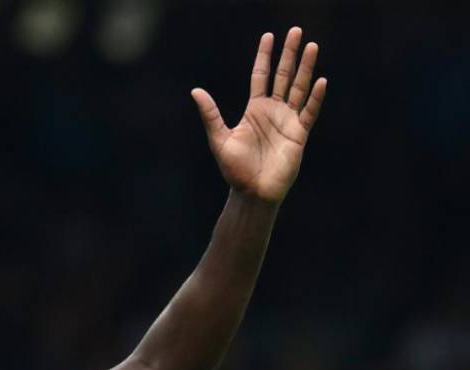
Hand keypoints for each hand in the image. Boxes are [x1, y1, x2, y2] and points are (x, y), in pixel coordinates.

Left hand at [192, 27, 327, 204]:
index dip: (264, 57)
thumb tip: (195, 91)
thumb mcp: (219, 138)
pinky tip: (320, 81)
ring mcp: (288, 121)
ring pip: (298, 88)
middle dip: (289, 54)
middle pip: (283, 76)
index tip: (268, 36)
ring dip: (305, 68)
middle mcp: (273, 112)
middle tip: (295, 31)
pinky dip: (314, 98)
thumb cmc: (235, 169)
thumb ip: (210, 114)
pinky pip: (309, 112)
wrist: (252, 192)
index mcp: (254, 110)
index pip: (260, 76)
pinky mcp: (299, 135)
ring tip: (311, 46)